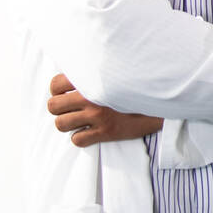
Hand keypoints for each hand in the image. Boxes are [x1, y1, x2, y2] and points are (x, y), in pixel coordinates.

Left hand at [46, 73, 163, 146]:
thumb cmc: (135, 87)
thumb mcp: (115, 73)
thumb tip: (72, 77)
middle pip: (53, 106)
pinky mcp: (105, 132)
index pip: (55, 84)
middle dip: (59, 109)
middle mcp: (91, 97)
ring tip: (77, 122)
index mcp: (92, 79)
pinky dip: (80, 137)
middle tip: (69, 110)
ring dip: (67, 124)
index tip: (64, 95)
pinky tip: (89, 132)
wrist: (159, 102)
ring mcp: (97, 116)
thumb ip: (94, 73)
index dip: (56, 91)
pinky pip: (77, 140)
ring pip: (61, 124)